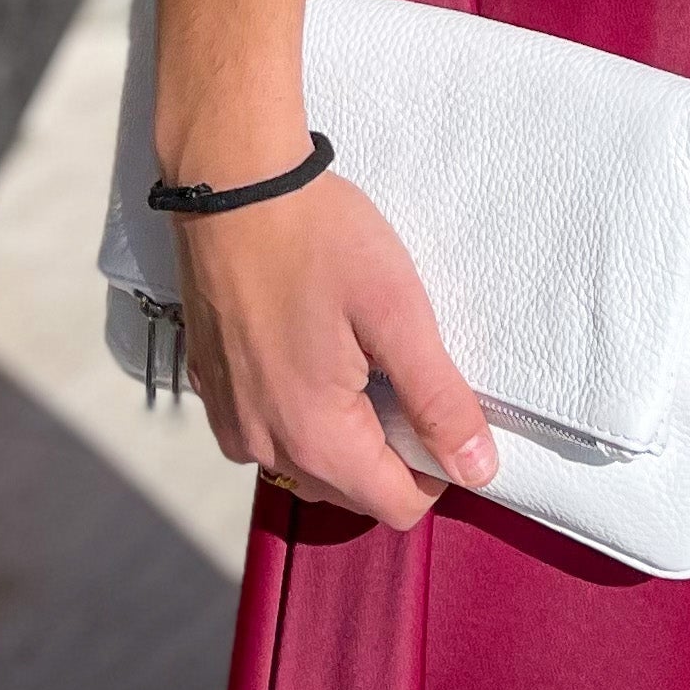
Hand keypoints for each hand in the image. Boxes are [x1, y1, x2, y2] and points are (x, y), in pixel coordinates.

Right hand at [173, 170, 500, 526]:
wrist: (230, 183)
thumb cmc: (318, 239)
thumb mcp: (395, 310)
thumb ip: (438, 398)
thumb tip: (478, 469)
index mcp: (315, 438)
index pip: (396, 507)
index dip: (436, 468)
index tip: (437, 403)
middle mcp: (263, 447)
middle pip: (351, 489)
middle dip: (388, 449)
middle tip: (397, 368)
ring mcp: (230, 421)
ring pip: (308, 464)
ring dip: (343, 432)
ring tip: (354, 355)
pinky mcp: (210, 390)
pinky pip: (268, 431)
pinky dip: (298, 411)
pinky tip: (308, 348)